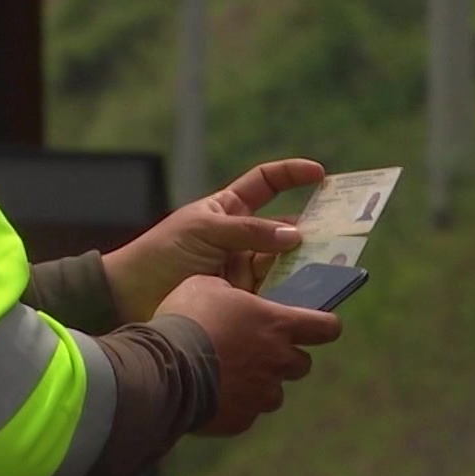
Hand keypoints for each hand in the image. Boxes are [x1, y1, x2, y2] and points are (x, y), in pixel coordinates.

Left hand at [101, 158, 326, 321]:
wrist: (130, 298)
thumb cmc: (161, 254)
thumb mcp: (203, 231)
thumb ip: (249, 231)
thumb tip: (295, 234)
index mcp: (229, 210)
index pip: (266, 183)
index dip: (292, 175)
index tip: (320, 175)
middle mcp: (242, 239)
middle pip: (286, 229)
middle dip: (314, 230)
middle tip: (344, 234)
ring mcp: (243, 270)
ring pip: (286, 265)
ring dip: (308, 266)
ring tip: (332, 269)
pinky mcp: (242, 300)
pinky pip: (275, 295)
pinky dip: (293, 296)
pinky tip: (308, 297)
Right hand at [155, 275, 343, 435]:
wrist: (164, 368)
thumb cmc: (187, 318)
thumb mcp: (205, 285)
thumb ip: (230, 290)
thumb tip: (230, 292)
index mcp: (277, 325)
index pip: (327, 327)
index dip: (325, 325)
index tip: (320, 326)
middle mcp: (278, 361)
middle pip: (302, 363)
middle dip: (286, 357)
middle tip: (258, 350)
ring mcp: (262, 394)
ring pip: (274, 392)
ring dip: (260, 383)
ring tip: (230, 375)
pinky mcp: (243, 419)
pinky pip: (248, 412)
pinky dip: (235, 404)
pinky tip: (212, 393)